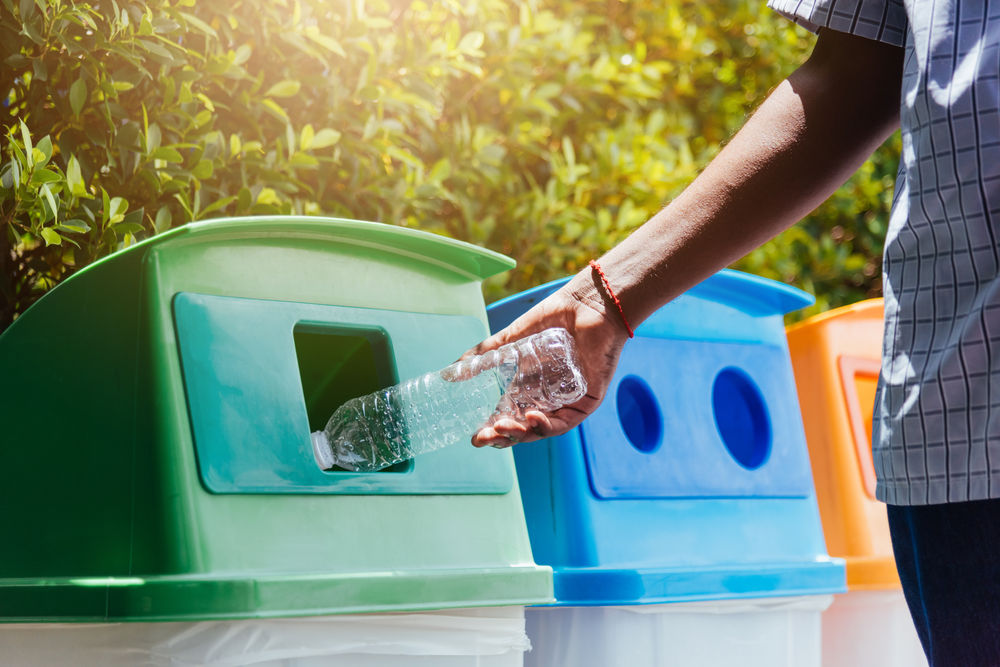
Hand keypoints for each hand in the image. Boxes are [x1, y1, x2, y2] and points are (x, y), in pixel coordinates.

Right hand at [464, 268, 631, 447]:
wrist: (586, 305)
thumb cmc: (553, 318)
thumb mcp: (511, 340)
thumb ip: (483, 356)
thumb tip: (449, 373)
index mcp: (529, 390)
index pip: (509, 419)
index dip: (492, 431)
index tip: (475, 438)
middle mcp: (547, 400)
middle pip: (524, 429)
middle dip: (504, 437)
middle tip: (485, 437)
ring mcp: (567, 402)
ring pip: (544, 429)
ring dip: (523, 433)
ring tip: (505, 427)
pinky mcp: (587, 400)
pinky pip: (567, 421)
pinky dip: (549, 424)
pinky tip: (533, 417)